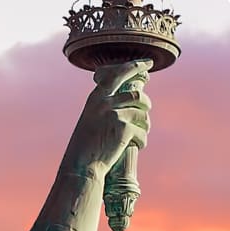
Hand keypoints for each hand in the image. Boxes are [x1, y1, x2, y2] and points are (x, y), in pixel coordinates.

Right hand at [71, 59, 151, 176]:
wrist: (82, 167)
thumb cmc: (86, 147)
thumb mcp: (92, 120)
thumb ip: (106, 106)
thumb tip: (131, 98)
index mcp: (95, 98)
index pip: (118, 74)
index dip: (135, 66)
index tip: (147, 63)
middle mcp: (104, 102)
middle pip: (137, 94)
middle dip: (146, 103)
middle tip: (147, 109)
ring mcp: (114, 115)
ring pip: (142, 114)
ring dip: (145, 125)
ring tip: (140, 134)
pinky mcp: (123, 129)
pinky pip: (142, 132)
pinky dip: (142, 140)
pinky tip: (138, 146)